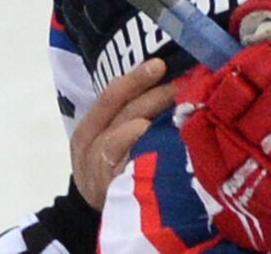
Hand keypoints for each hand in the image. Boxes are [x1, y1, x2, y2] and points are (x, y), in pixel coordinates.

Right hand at [71, 58, 174, 207]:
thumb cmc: (112, 160)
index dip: (135, 78)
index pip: (110, 96)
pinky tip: (164, 144)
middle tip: (182, 86)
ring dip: (147, 123)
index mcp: (88, 129)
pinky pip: (131, 166)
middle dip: (155, 96)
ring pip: (124, 138)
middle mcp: (91, 147)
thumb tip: (169, 75)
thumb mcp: (109, 134)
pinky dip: (148, 152)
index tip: (160, 64)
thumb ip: (130, 109)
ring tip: (172, 113)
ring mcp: (101, 170)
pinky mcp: (116, 189)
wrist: (101, 205)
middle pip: (124, 114)